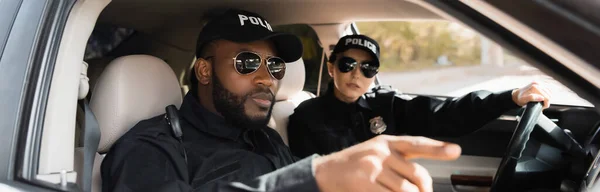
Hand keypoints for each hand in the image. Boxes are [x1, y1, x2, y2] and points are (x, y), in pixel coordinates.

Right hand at [313, 135, 460, 191]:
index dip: (438, 148)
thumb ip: (398, 162)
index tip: (455, 150)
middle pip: (417, 175)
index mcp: (386, 142)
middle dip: (424, 191)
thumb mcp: (375, 154)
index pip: (417, 143)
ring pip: (406, 190)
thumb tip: (421, 182)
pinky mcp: (365, 183)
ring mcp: (373, 167)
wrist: (323, 172)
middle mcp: (381, 152)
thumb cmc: (352, 165)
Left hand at [512, 81, 552, 108]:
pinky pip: (547, 90)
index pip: (546, 96)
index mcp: (534, 86)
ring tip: (542, 103)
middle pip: (549, 94)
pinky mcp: (540, 84)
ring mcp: (539, 83)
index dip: (546, 103)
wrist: (517, 95)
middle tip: (543, 106)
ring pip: (549, 92)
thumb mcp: (523, 99)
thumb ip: (532, 98)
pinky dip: (547, 95)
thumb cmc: (520, 98)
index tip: (543, 107)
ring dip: (547, 98)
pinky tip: (543, 99)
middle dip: (547, 101)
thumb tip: (542, 98)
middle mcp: (537, 83)